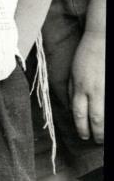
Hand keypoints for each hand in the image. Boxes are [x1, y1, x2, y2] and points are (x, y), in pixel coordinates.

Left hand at [69, 29, 104, 143]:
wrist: (101, 40)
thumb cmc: (85, 57)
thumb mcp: (72, 74)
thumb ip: (71, 91)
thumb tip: (72, 109)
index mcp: (80, 87)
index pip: (79, 113)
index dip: (81, 127)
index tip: (83, 135)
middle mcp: (94, 90)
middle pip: (95, 117)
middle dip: (96, 132)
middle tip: (96, 140)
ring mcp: (106, 88)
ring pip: (106, 114)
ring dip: (105, 128)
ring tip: (104, 136)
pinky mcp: (113, 86)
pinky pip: (111, 103)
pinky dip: (111, 113)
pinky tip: (110, 122)